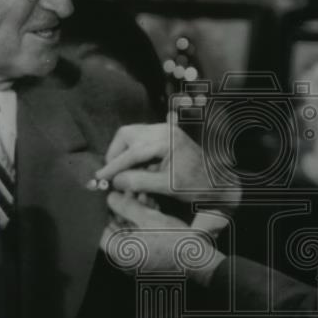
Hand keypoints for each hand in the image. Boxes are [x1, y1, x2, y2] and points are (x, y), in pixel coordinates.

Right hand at [95, 113, 237, 203]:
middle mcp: (164, 130)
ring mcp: (165, 130)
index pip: (131, 152)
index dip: (113, 166)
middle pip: (127, 134)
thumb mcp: (167, 187)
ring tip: (125, 173)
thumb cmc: (196, 186)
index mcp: (166, 141)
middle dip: (116, 154)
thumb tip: (115, 181)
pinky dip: (134, 151)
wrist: (217, 182)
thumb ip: (139, 181)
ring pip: (132, 134)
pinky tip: (137, 168)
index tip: (99, 178)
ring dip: (124, 152)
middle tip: (113, 174)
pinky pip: (141, 138)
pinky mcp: (166, 135)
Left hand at [100, 191, 223, 284]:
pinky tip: (152, 207)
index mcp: (120, 253)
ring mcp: (137, 259)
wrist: (199, 261)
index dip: (105, 211)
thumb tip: (111, 198)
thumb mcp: (149, 218)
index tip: (111, 197)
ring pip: (130, 231)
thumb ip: (127, 207)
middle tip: (131, 192)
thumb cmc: (174, 243)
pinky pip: (140, 237)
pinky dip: (144, 223)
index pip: (101, 230)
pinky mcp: (149, 257)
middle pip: (116, 230)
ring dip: (135, 213)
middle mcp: (125, 260)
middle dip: (124, 209)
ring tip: (145, 196)